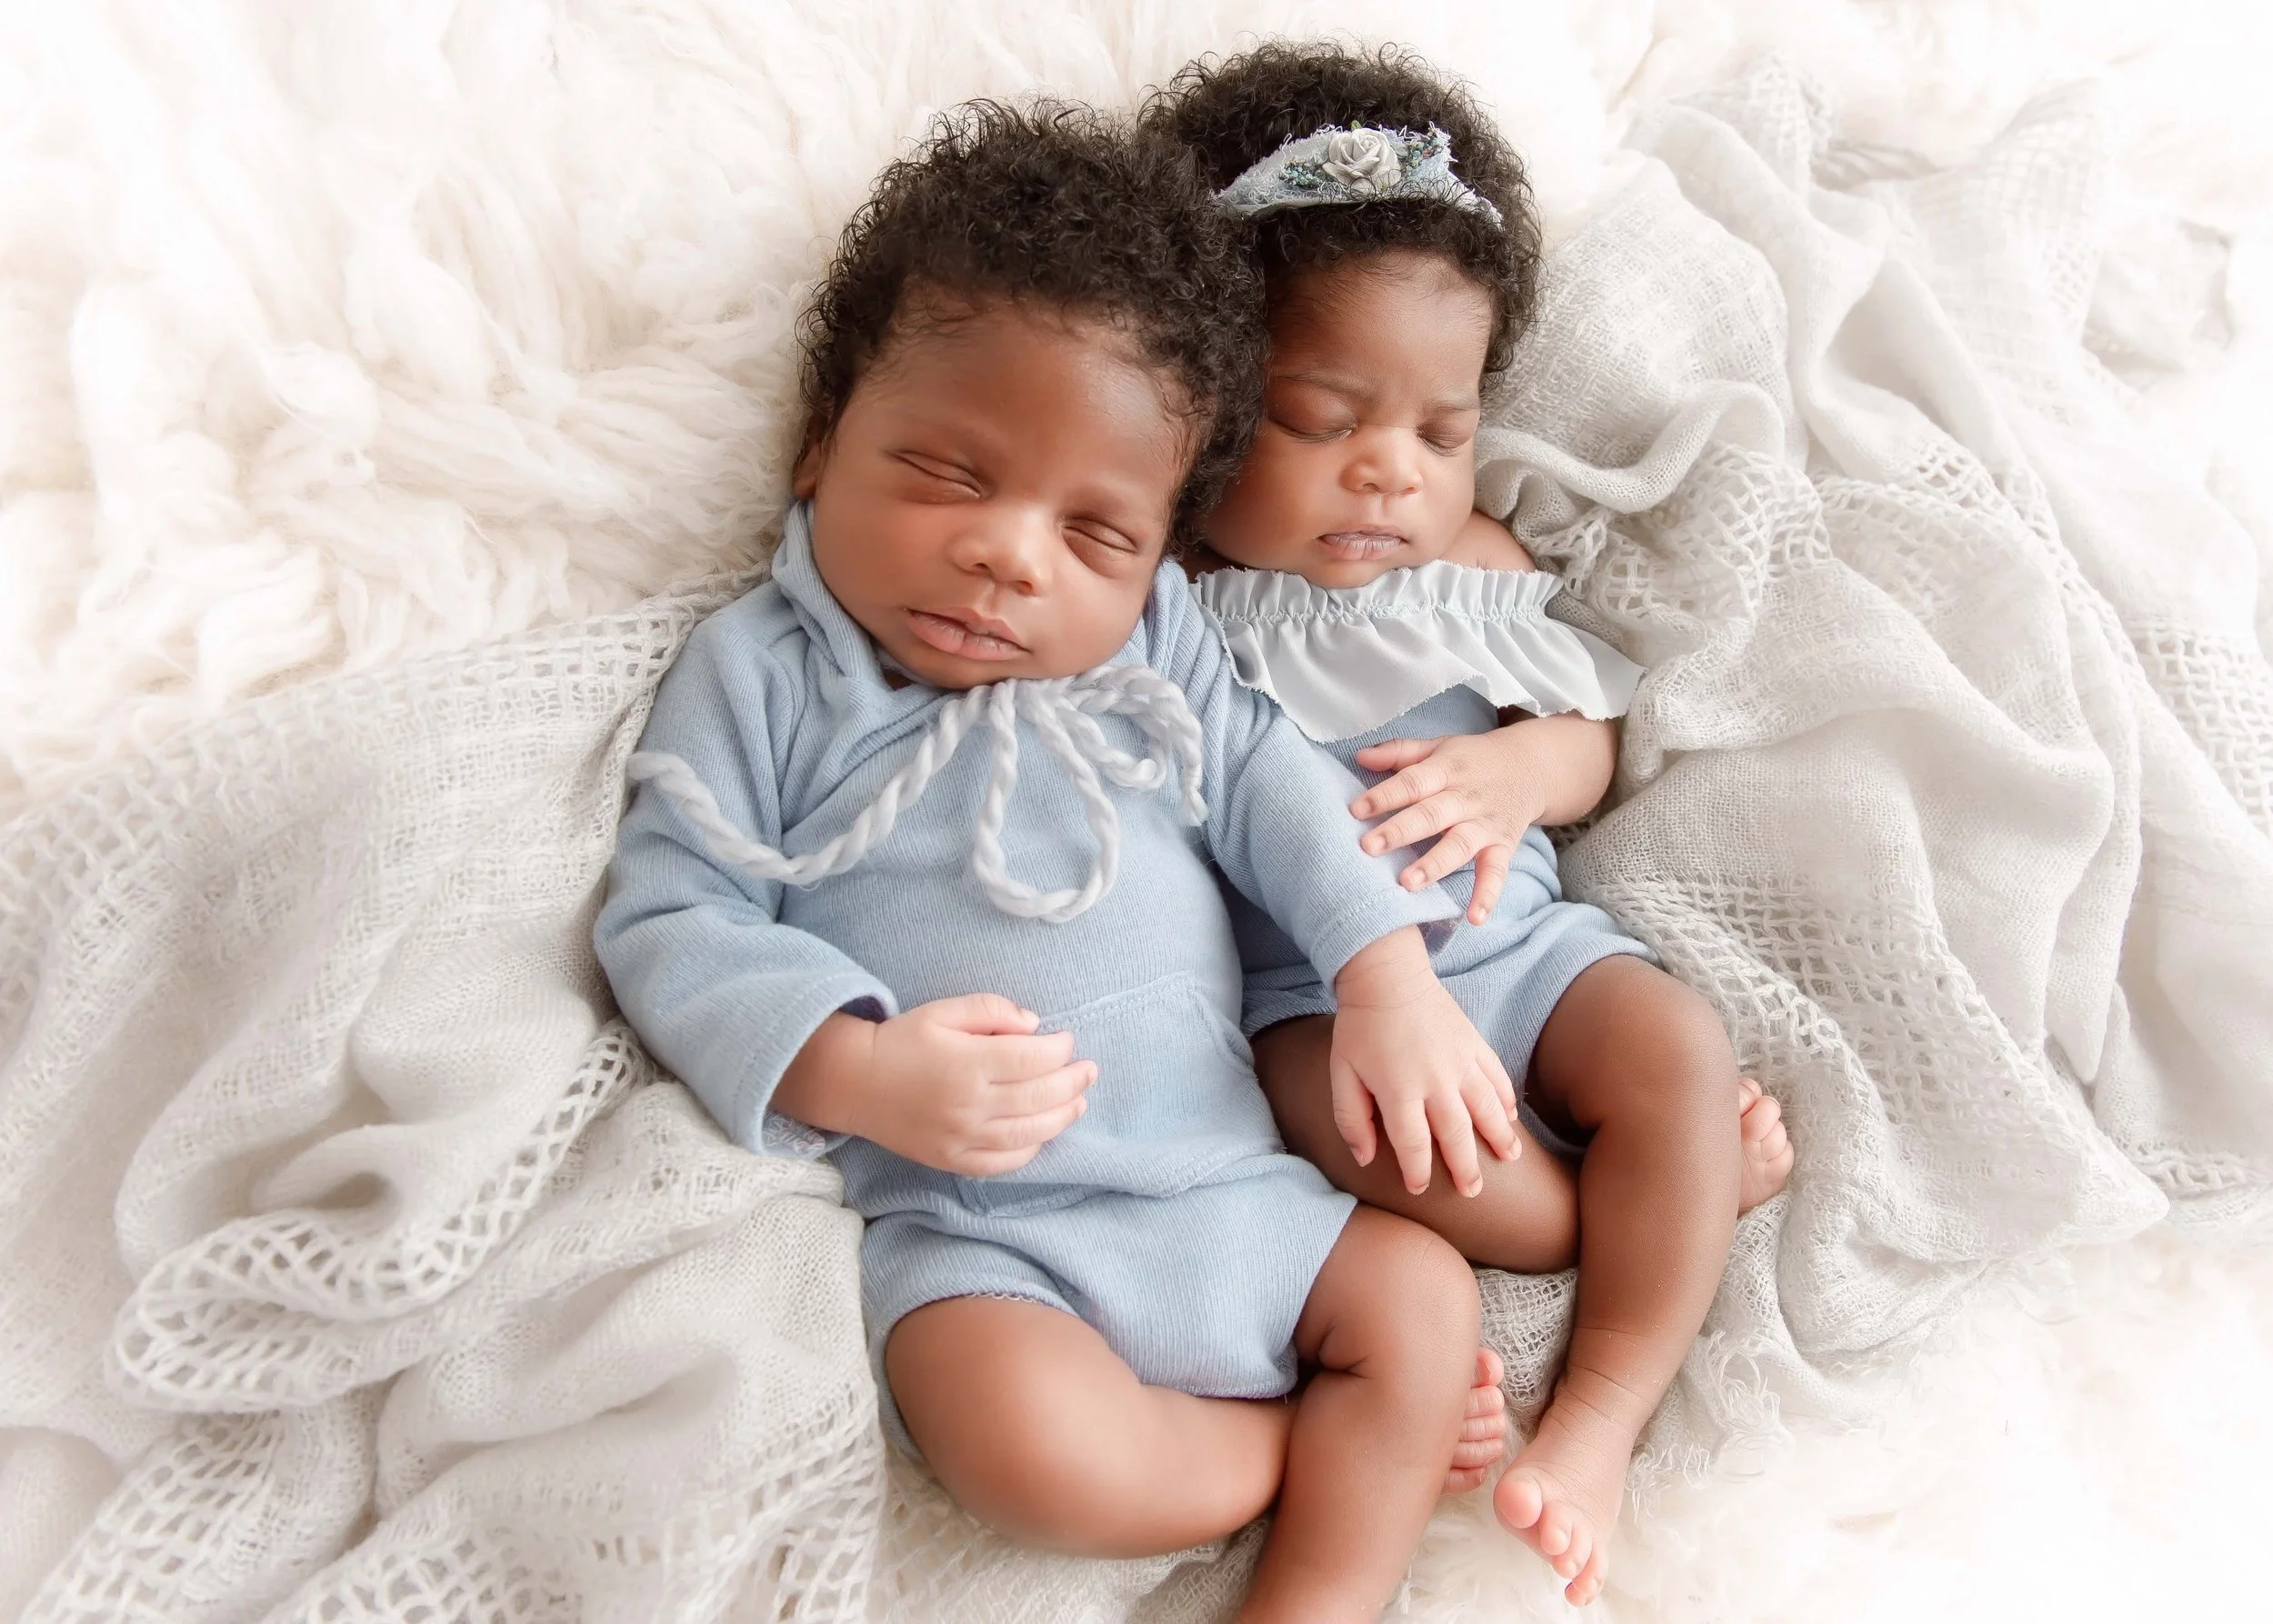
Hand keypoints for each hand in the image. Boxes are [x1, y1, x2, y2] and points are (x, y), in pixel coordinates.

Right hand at [775, 994, 1094, 1176]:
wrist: (854, 1083)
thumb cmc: (903, 1041)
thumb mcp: (944, 1010)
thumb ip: (992, 1010)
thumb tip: (1034, 1025)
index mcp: (968, 1063)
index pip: (1033, 1058)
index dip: (1059, 1049)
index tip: (1066, 1040)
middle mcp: (970, 1104)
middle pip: (1040, 1096)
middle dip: (1073, 1081)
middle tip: (1089, 1070)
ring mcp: (962, 1137)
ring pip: (1030, 1134)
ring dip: (1062, 1117)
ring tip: (1080, 1102)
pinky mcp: (953, 1160)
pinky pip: (1003, 1163)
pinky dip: (1030, 1150)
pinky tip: (1043, 1134)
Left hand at [1330, 930, 1518, 1196]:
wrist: (1387, 976)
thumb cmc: (1360, 1028)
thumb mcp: (1342, 1073)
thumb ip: (1351, 1119)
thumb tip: (1365, 1159)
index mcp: (1399, 1090)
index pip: (1413, 1144)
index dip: (1417, 1172)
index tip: (1419, 1189)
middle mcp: (1435, 1080)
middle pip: (1457, 1134)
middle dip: (1466, 1167)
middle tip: (1473, 1191)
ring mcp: (1460, 1061)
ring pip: (1488, 1108)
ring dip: (1500, 1136)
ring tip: (1509, 1159)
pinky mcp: (1474, 1043)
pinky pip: (1497, 1077)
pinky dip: (1506, 1099)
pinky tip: (1511, 1118)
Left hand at [1350, 714, 1614, 923]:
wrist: (1531, 767)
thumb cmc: (1471, 760)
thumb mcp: (1439, 747)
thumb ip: (1400, 752)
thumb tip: (1359, 757)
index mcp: (1446, 769)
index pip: (1413, 782)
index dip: (1384, 795)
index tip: (1355, 810)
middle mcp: (1466, 797)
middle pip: (1431, 815)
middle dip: (1400, 831)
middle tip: (1369, 847)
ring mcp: (1485, 824)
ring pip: (1459, 845)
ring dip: (1434, 865)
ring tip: (1407, 884)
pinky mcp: (1503, 846)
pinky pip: (1496, 872)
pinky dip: (1488, 895)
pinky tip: (1475, 919)